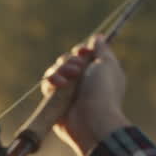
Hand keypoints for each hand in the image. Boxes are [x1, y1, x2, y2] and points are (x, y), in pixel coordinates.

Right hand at [42, 35, 129, 155]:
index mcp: (96, 73)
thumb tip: (98, 37)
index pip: (82, 55)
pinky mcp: (55, 101)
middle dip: (70, 61)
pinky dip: (52, 81)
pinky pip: (47, 84)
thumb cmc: (104, 91)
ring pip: (55, 70)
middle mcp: (82, 82)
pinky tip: (59, 85)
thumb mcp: (108, 64)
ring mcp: (68, 92)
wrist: (92, 118)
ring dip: (61, 69)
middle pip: (67, 60)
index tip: (84, 53)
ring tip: (69, 78)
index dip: (81, 51)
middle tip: (77, 70)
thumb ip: (102, 49)